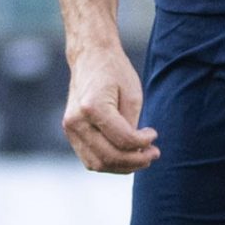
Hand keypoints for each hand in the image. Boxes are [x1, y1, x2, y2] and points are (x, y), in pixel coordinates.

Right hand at [61, 39, 157, 172]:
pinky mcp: (70, 132)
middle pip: (109, 156)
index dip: (143, 144)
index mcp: (93, 107)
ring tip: (141, 158)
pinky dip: (109, 163)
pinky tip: (125, 156)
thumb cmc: (114, 72)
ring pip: (97, 164)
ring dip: (122, 167)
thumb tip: (135, 151)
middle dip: (135, 161)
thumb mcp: (132, 95)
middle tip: (153, 154)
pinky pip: (89, 159)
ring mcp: (70, 128)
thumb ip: (132, 125)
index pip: (123, 139)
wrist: (89, 57)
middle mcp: (76, 120)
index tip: (154, 135)